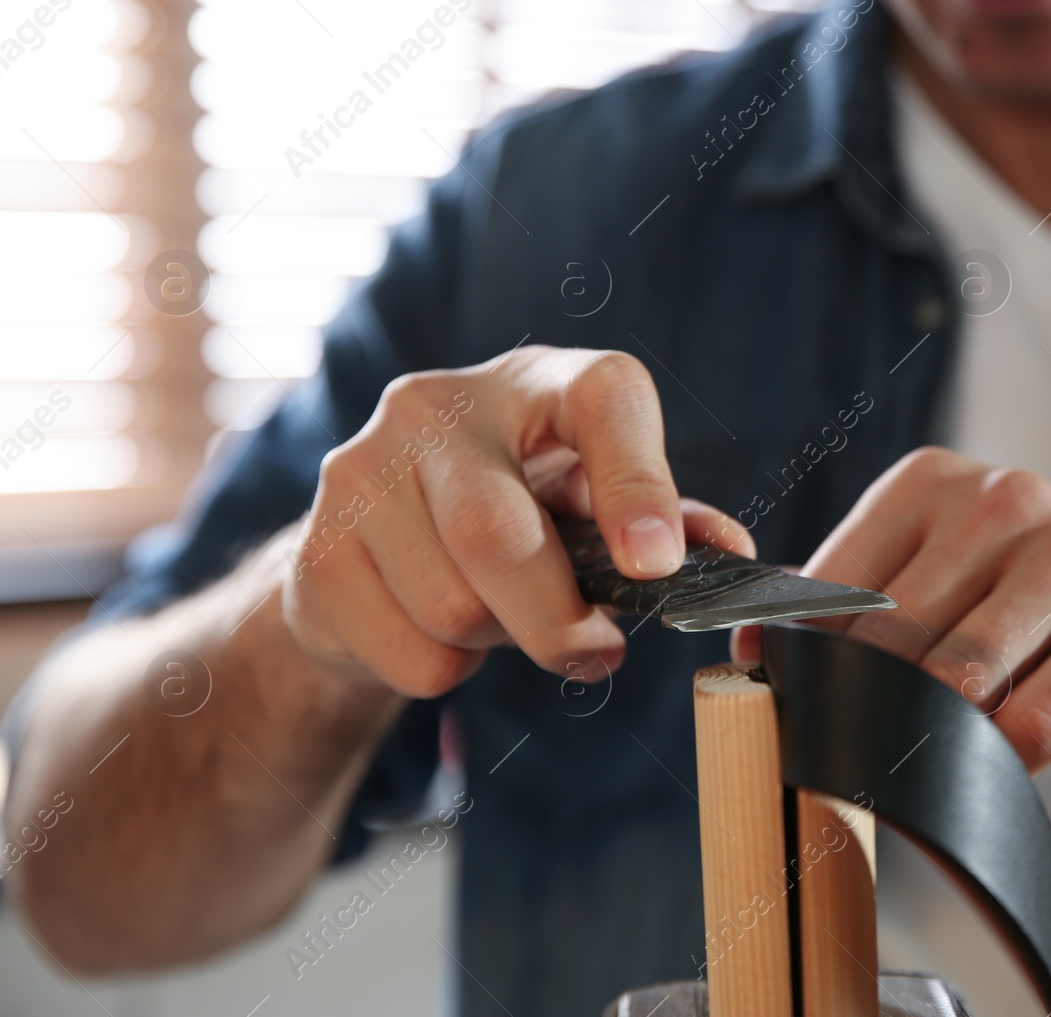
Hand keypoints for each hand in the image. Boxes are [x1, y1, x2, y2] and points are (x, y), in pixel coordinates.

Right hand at [282, 346, 753, 697]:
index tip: (657, 568)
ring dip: (497, 641)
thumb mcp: (595, 500)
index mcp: (538, 382)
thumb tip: (733, 554)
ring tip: (499, 615)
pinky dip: (445, 669)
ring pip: (452, 605)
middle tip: (597, 654)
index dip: (638, 485)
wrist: (379, 533)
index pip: (602, 400)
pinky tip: (441, 627)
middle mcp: (440, 405)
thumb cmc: (521, 506)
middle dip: (558, 620)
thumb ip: (670, 524)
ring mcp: (362, 467)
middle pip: (499, 536)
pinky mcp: (317, 544)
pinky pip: (409, 652)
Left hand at [734, 447, 1050, 774]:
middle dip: (877, 706)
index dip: (808, 657)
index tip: (794, 699)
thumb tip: (748, 637)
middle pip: (896, 636)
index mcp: (935, 481)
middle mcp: (1008, 497)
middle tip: (877, 748)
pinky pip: (1034, 723)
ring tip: (950, 747)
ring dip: (944, 735)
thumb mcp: (934, 589)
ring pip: (961, 678)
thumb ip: (847, 605)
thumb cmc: (1025, 626)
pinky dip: (1008, 761)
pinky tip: (1013, 756)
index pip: (839, 582)